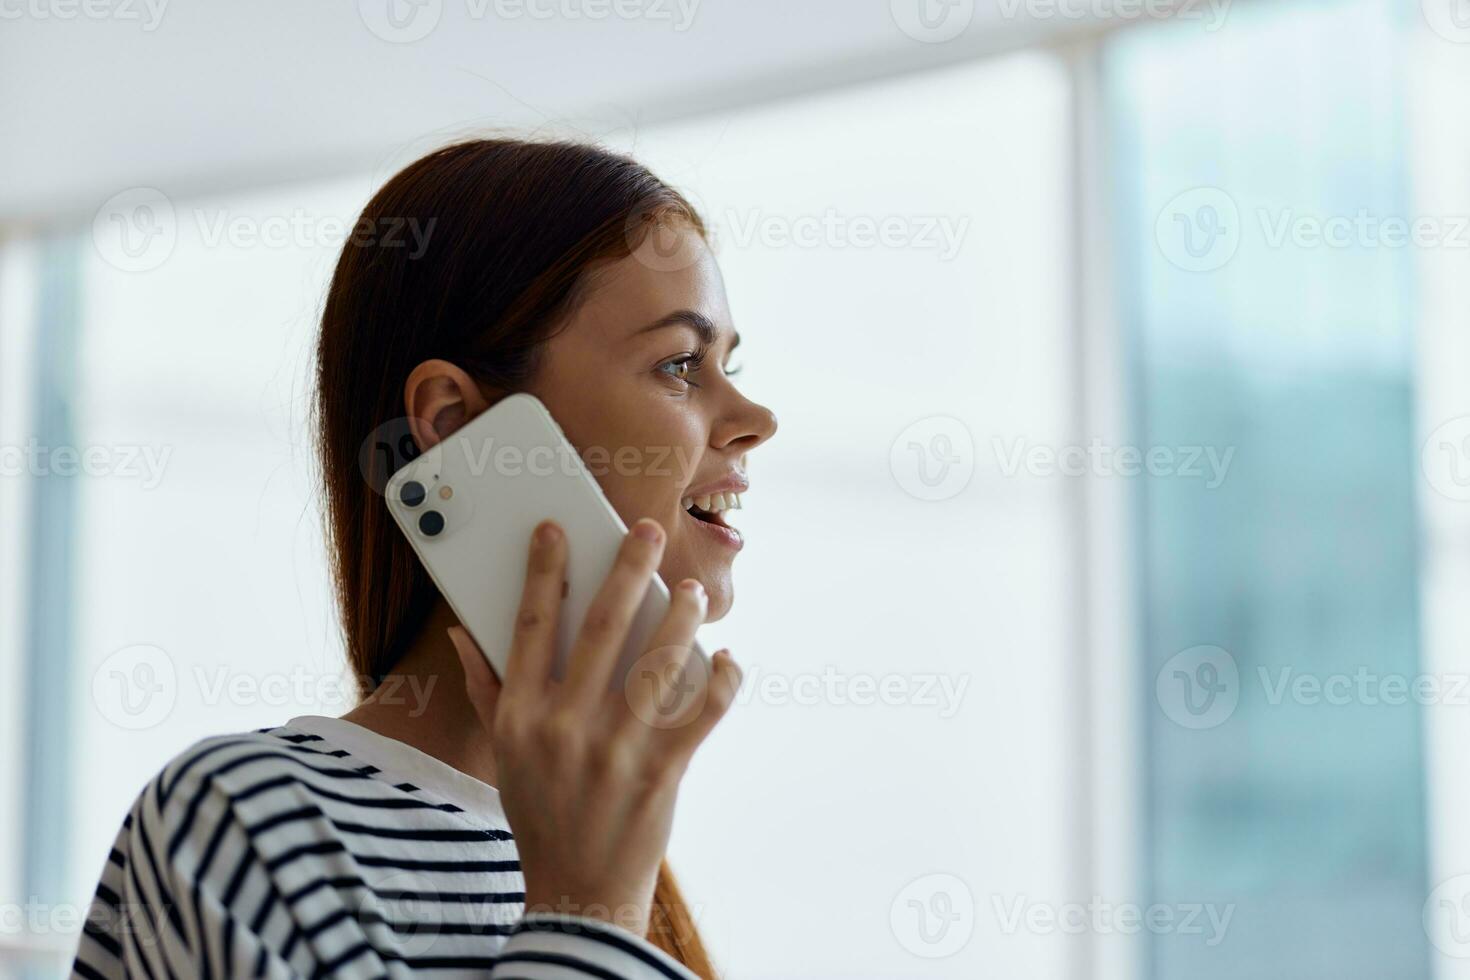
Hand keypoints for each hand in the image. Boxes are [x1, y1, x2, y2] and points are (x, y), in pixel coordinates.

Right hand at [448, 517, 742, 936]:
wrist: (578, 889)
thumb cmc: (541, 811)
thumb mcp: (502, 753)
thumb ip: (486, 689)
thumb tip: (464, 631)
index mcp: (520, 716)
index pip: (530, 626)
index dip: (544, 572)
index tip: (557, 530)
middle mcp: (564, 727)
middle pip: (602, 629)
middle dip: (626, 570)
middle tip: (646, 531)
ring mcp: (615, 751)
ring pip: (658, 663)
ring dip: (681, 618)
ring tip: (694, 591)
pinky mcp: (661, 774)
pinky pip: (700, 713)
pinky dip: (719, 680)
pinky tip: (724, 658)